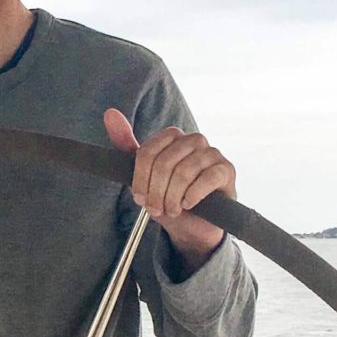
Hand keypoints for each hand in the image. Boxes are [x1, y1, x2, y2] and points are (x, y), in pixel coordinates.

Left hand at [104, 108, 234, 271]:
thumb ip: (125, 144)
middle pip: (163, 163)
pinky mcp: (226, 169)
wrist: (193, 222)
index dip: (140, 179)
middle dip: (155, 192)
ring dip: (172, 198)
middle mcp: (193, 139)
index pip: (147, 153)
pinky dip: (191, 197)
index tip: (139, 198)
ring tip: (170, 210)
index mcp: (171, 136)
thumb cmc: (167, 195)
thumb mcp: (142, 173)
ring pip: (183, 173)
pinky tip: (187, 205)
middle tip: (155, 208)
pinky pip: (205, 179)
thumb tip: (110, 113)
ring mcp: (212, 153)